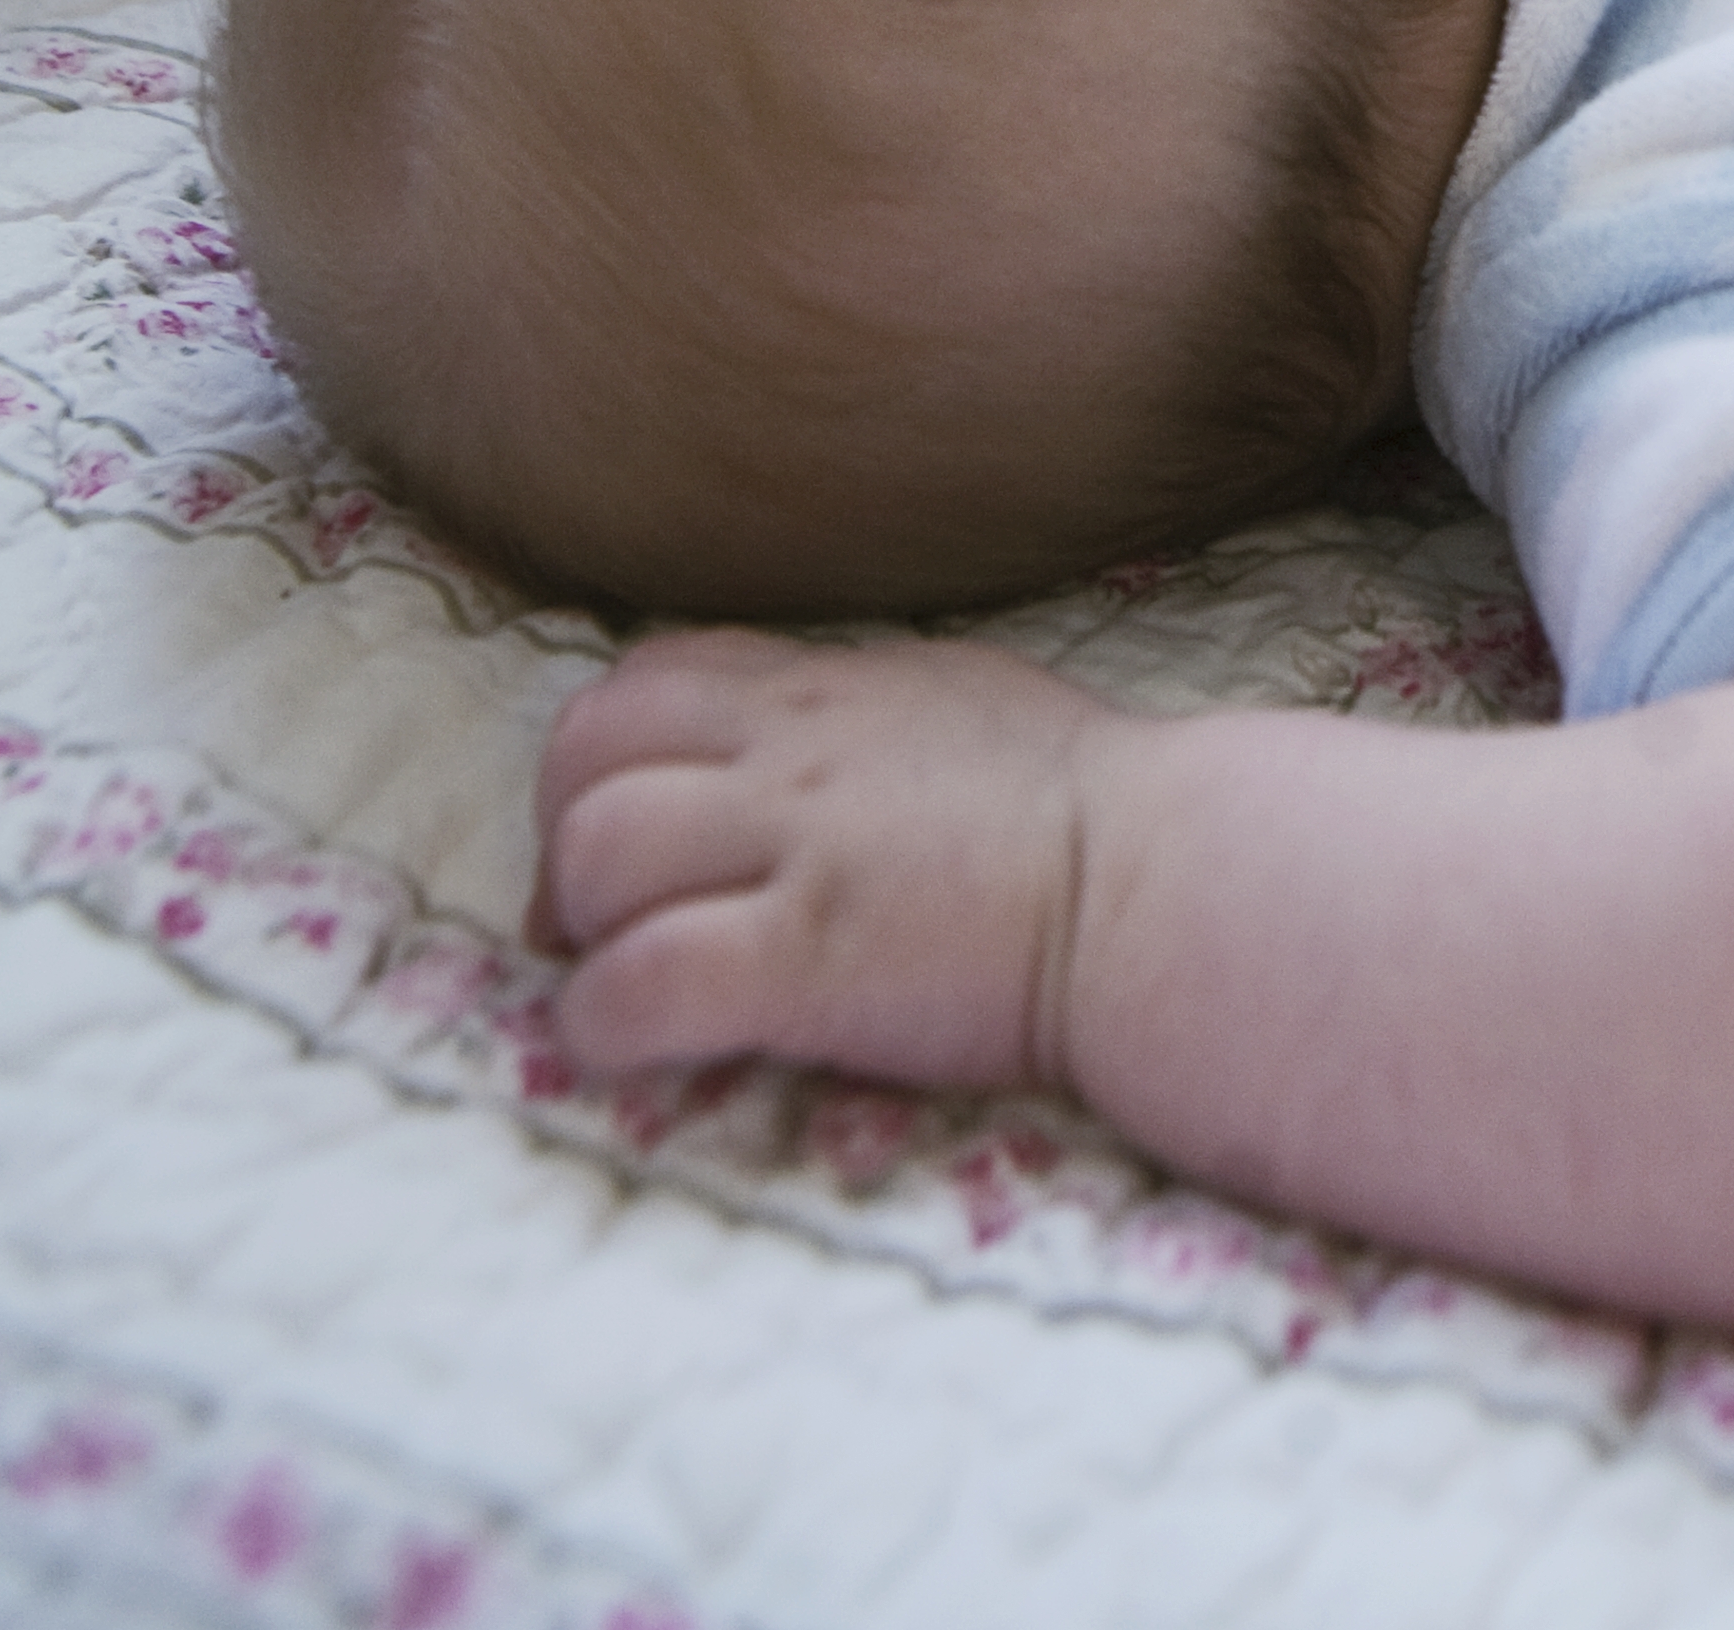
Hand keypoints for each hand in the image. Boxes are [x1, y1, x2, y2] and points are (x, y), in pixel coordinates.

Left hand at [536, 626, 1118, 1091]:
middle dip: (565, 846)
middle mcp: (795, 752)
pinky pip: (642, 983)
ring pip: (600, 853)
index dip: (604, 766)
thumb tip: (808, 750)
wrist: (1168, 884)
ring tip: (634, 990)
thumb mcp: (961, 709)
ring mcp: (800, 847)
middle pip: (587, 753)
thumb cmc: (1096, 813)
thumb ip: (864, 719)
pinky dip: (608, 1026)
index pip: (648, 679)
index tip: (630, 849)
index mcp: (828, 692)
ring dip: (589, 934)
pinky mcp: (809, 957)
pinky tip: (646, 1054)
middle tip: (607, 930)